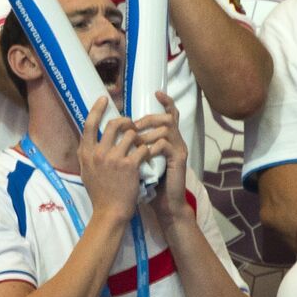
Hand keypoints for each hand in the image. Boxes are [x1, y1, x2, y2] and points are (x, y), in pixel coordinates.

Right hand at [78, 96, 141, 224]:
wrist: (110, 212)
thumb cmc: (100, 194)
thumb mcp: (87, 172)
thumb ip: (89, 155)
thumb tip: (90, 141)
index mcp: (86, 153)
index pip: (89, 124)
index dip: (96, 109)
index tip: (103, 99)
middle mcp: (98, 152)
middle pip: (114, 124)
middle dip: (127, 121)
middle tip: (133, 125)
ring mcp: (114, 158)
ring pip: (131, 134)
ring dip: (140, 137)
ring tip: (143, 143)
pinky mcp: (129, 165)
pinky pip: (143, 148)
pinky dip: (148, 150)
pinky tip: (150, 155)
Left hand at [136, 91, 189, 227]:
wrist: (165, 204)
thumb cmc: (150, 184)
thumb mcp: (141, 161)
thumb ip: (135, 146)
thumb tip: (117, 132)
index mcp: (167, 139)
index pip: (170, 114)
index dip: (166, 102)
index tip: (157, 92)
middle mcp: (176, 141)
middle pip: (167, 118)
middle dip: (148, 119)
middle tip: (134, 127)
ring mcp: (179, 149)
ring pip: (166, 129)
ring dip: (148, 133)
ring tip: (135, 143)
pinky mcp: (179, 160)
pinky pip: (166, 145)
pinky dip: (152, 147)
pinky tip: (143, 155)